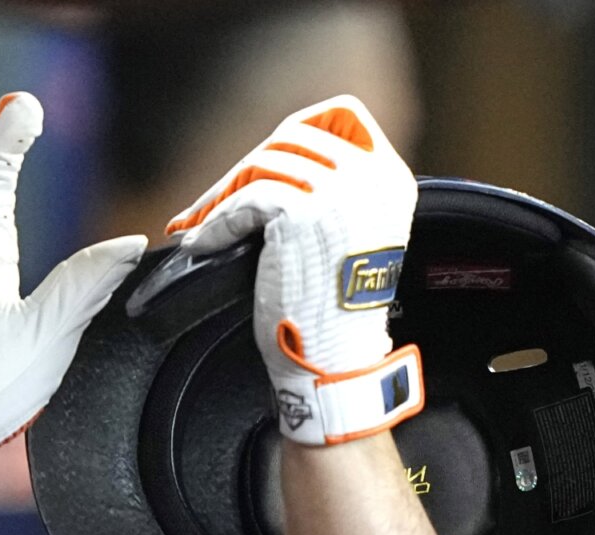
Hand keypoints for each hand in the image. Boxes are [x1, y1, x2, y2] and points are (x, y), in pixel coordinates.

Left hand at [167, 95, 421, 446]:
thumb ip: (331, 190)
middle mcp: (371, 178)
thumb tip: (273, 157)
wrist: (335, 361)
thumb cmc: (332, 310)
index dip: (298, 128)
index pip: (343, 112)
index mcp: (390, 178)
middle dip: (248, 166)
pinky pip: (245, 200)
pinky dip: (217, 221)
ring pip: (264, 163)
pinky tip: (203, 241)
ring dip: (224, 194)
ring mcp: (338, 192)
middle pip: (293, 135)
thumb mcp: (349, 233)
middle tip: (215, 201)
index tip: (265, 159)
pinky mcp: (300, 213)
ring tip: (203, 223)